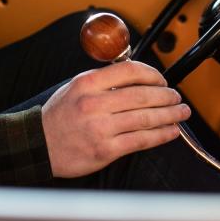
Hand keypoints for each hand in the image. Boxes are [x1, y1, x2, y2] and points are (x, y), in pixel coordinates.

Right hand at [40, 60, 189, 177]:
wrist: (38, 145)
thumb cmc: (58, 116)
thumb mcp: (74, 87)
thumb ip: (103, 81)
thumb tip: (136, 78)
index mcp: (87, 83)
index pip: (129, 71)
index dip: (152, 74)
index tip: (162, 79)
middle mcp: (95, 103)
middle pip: (142, 95)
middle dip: (166, 95)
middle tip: (176, 97)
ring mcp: (101, 128)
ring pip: (146, 118)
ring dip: (169, 115)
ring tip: (181, 113)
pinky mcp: (106, 149)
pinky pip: (141, 140)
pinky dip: (160, 135)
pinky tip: (171, 131)